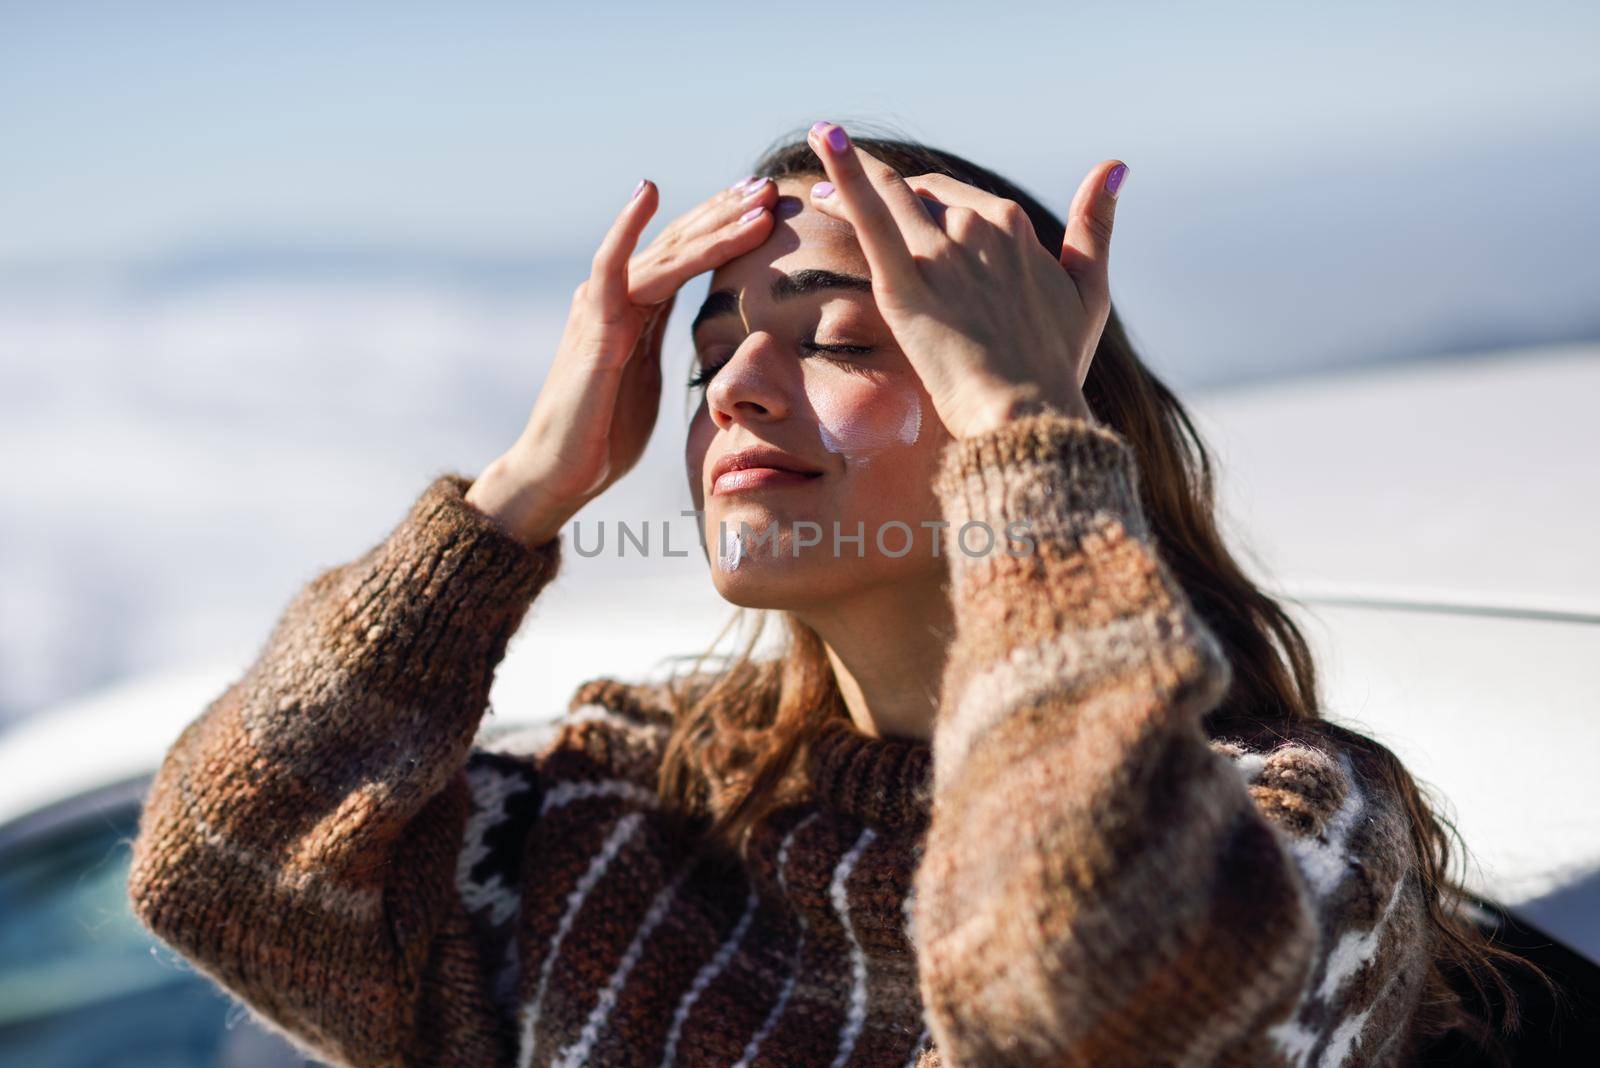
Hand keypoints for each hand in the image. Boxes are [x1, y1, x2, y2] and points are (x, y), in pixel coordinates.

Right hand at [467, 176, 778, 545]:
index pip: (688, 256)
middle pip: (681, 242)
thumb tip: (704, 343)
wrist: (560, 471)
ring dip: (712, 224)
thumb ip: (666, 347)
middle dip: (727, 213)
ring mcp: (603, 306)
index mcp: (638, 309)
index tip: (768, 206)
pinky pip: (611, 267)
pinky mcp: (592, 326)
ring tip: (753, 199)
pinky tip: (648, 192)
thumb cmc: (604, 434)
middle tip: (771, 185)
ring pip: (665, 253)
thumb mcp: (649, 380)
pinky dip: (627, 227)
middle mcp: (618, 295)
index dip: (726, 229)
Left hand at [804, 121, 1124, 437]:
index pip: (956, 198)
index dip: (924, 196)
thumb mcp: (1089, 289)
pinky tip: (824, 138)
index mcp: (1013, 226)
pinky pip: (870, 218)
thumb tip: (1115, 166)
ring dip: (849, 172)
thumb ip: (1096, 225)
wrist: (1027, 413)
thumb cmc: (1057, 364)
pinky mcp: (904, 285)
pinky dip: (846, 174)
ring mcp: (940, 254)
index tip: (899, 199)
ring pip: (888, 196)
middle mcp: (977, 227)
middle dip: (881, 185)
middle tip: (834, 181)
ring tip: (820, 148)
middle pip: (918, 195)